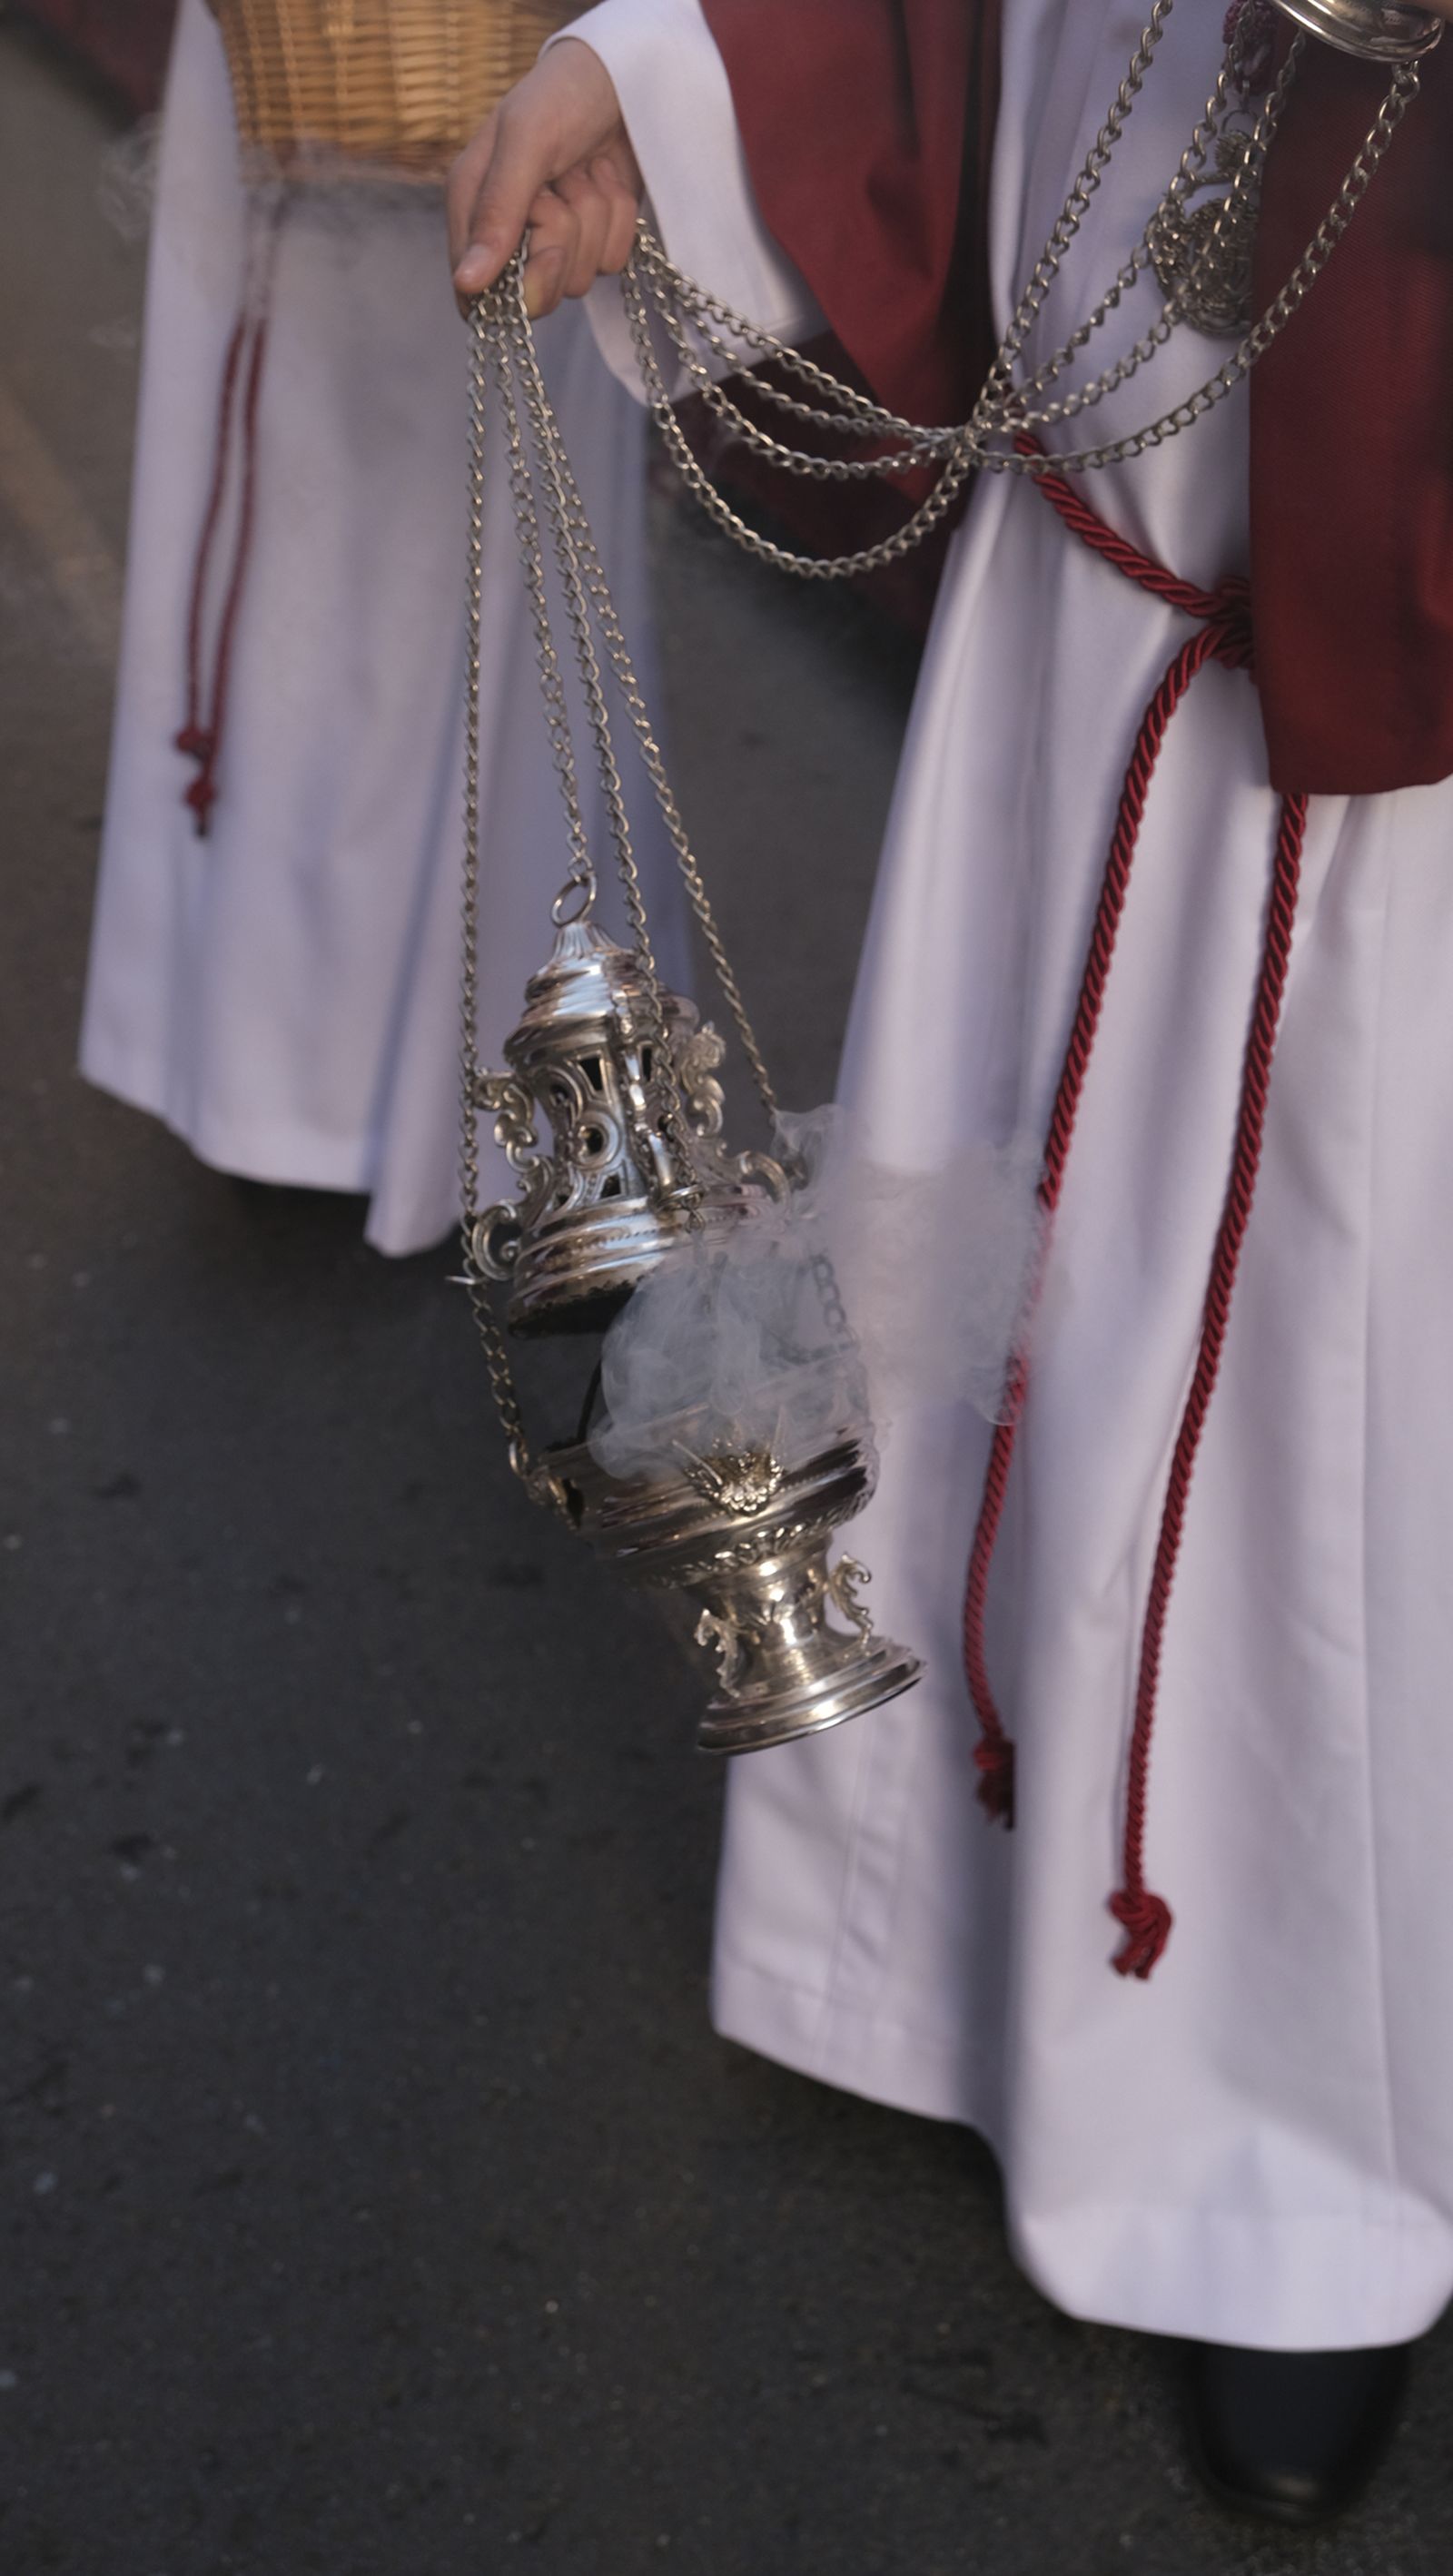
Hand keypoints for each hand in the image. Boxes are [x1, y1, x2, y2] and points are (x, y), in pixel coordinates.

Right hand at [448, 40, 642, 318]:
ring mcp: (555, 237)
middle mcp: (510, 228)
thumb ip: (497, 212)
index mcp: (473, 202)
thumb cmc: (565, 93)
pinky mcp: (595, 238)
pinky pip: (610, 262)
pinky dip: (618, 221)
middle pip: (533, 293)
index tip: (537, 248)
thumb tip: (466, 284)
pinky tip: (607, 179)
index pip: (474, 287)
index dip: (508, 285)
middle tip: (565, 189)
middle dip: (559, 243)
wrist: (628, 74)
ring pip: (576, 277)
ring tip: (586, 170)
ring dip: (593, 220)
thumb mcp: (526, 142)